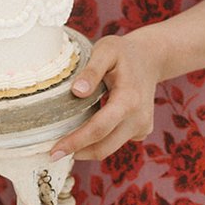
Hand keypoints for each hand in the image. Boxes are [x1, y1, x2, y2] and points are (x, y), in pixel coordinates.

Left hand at [49, 33, 161, 161]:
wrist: (150, 58)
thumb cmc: (123, 53)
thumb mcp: (106, 51)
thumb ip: (91, 70)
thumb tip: (76, 92)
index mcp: (129, 99)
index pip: (99, 128)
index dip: (76, 142)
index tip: (54, 152)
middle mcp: (139, 118)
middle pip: (104, 146)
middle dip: (78, 152)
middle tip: (53, 153)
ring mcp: (142, 126)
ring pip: (110, 147)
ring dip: (87, 148)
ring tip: (66, 141)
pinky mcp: (141, 130)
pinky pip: (116, 141)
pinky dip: (100, 140)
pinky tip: (88, 126)